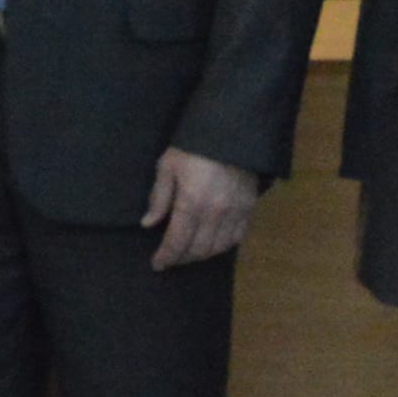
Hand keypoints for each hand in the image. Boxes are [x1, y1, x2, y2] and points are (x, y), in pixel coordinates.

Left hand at [139, 148, 261, 269]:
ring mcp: (235, 212)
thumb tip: (148, 224)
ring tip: (189, 253)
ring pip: (218, 248)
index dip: (166, 257)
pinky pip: (237, 238)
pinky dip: (223, 246)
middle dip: (182, 258)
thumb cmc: (193, 147)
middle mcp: (215, 213)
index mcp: (191, 203)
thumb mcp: (167, 166)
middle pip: (198, 249)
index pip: (177, 242)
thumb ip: (159, 197)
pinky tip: (212, 244)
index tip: (157, 264)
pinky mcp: (249, 208)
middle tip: (171, 259)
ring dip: (202, 255)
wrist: (231, 132)